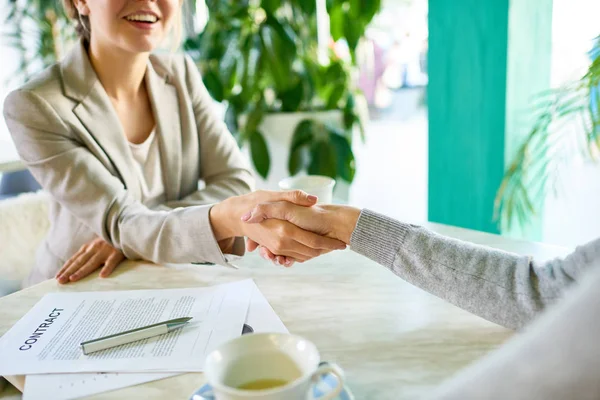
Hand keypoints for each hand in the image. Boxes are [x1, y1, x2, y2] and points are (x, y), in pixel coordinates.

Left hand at [55, 238, 124, 283]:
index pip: (74, 259)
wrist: (126, 229)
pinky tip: (102, 276)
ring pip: (92, 262)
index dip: (65, 268)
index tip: (57, 277)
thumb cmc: (113, 240)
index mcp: (89, 247)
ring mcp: (106, 251)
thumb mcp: (98, 244)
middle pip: (79, 262)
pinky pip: (112, 262)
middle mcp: (94, 248)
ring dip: (82, 271)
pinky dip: (107, 268)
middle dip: (68, 272)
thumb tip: (78, 266)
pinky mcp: (118, 253)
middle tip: (60, 281)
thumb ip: (89, 253)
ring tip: (73, 279)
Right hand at [209, 190, 345, 261]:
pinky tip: (310, 248)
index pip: (315, 243)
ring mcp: (278, 248)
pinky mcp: (276, 250)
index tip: (343, 243)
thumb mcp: (275, 195)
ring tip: (330, 246)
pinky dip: (303, 255)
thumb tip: (313, 199)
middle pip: (312, 252)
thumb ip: (294, 196)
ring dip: (316, 253)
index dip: (330, 244)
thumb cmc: (256, 200)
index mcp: (286, 230)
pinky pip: (293, 257)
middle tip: (340, 245)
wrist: (237, 214)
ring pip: (304, 256)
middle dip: (326, 250)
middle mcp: (282, 242)